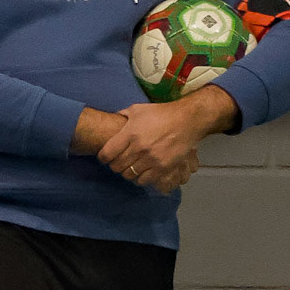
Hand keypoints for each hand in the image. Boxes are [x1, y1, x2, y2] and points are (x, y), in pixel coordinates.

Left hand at [98, 87, 236, 189]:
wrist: (186, 120)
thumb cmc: (161, 113)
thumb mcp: (138, 109)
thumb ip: (123, 115)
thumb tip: (112, 120)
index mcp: (130, 133)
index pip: (107, 153)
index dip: (103, 158)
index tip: (105, 158)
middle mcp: (139, 148)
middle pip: (117, 166)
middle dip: (114, 165)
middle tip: (118, 162)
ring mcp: (151, 159)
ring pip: (129, 175)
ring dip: (127, 172)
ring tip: (130, 167)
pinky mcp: (162, 167)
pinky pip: (144, 180)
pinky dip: (140, 178)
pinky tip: (142, 172)